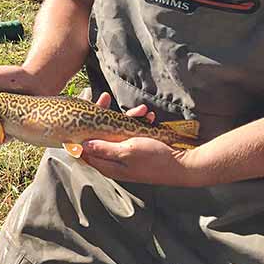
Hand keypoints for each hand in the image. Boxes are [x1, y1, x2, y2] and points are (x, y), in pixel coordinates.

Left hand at [80, 91, 204, 185]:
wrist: (183, 165)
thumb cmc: (155, 159)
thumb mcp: (127, 151)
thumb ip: (104, 149)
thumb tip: (81, 146)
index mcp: (108, 165)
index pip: (84, 150)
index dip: (80, 133)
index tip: (81, 113)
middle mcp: (114, 161)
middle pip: (99, 137)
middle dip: (103, 116)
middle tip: (104, 98)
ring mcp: (125, 155)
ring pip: (116, 132)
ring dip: (127, 118)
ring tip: (142, 110)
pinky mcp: (136, 149)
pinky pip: (131, 133)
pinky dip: (138, 123)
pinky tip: (149, 116)